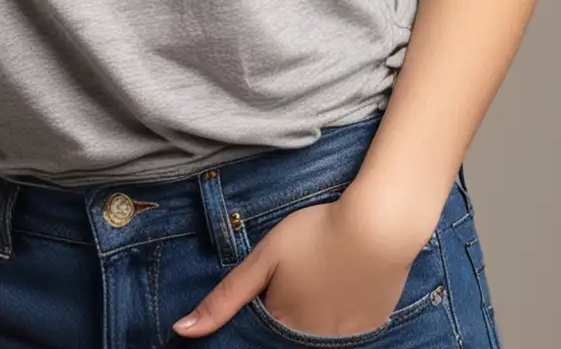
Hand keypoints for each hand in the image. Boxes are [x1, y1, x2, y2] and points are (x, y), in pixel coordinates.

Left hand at [172, 193, 415, 337]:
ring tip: (319, 277)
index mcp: (282, 324)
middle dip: (285, 312)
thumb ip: (225, 297)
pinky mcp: (371, 328)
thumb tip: (181, 330)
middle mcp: (312, 342)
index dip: (260, 308)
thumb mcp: (265, 257)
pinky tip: (342, 283)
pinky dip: (339, 313)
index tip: (268, 285)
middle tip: (298, 276)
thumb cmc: (317, 233)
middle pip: (287, 334)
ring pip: (316, 335)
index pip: (259, 332)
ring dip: (312, 313)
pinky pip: (345, 331)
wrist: (379, 224)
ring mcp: (345, 339)